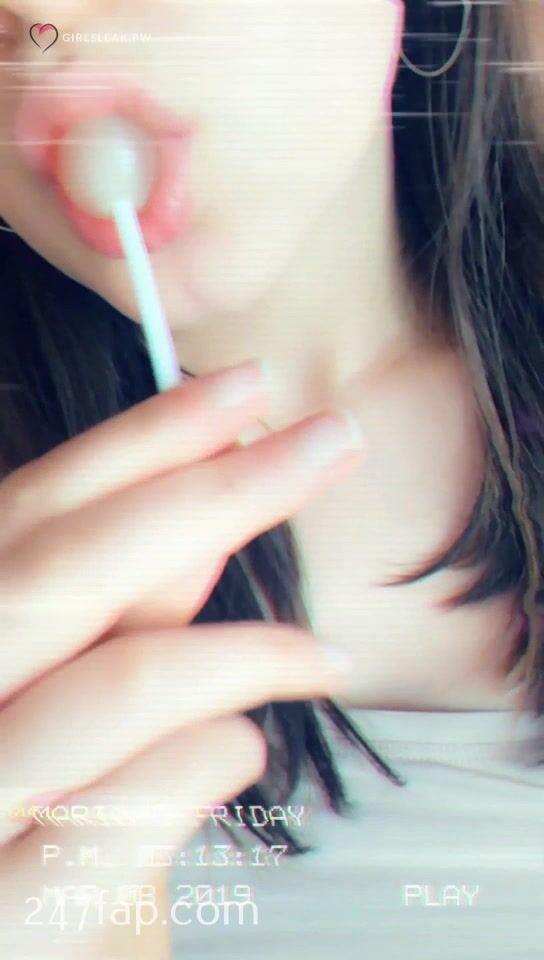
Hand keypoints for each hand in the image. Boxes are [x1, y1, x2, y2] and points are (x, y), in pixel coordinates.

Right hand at [0, 359, 363, 957]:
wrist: (9, 939)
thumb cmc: (36, 804)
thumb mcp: (64, 689)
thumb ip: (117, 612)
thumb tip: (204, 513)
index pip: (36, 512)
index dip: (143, 442)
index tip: (245, 392)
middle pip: (65, 571)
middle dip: (211, 493)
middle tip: (327, 442)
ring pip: (108, 691)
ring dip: (240, 654)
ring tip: (323, 656)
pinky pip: (101, 834)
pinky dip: (190, 773)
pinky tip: (245, 745)